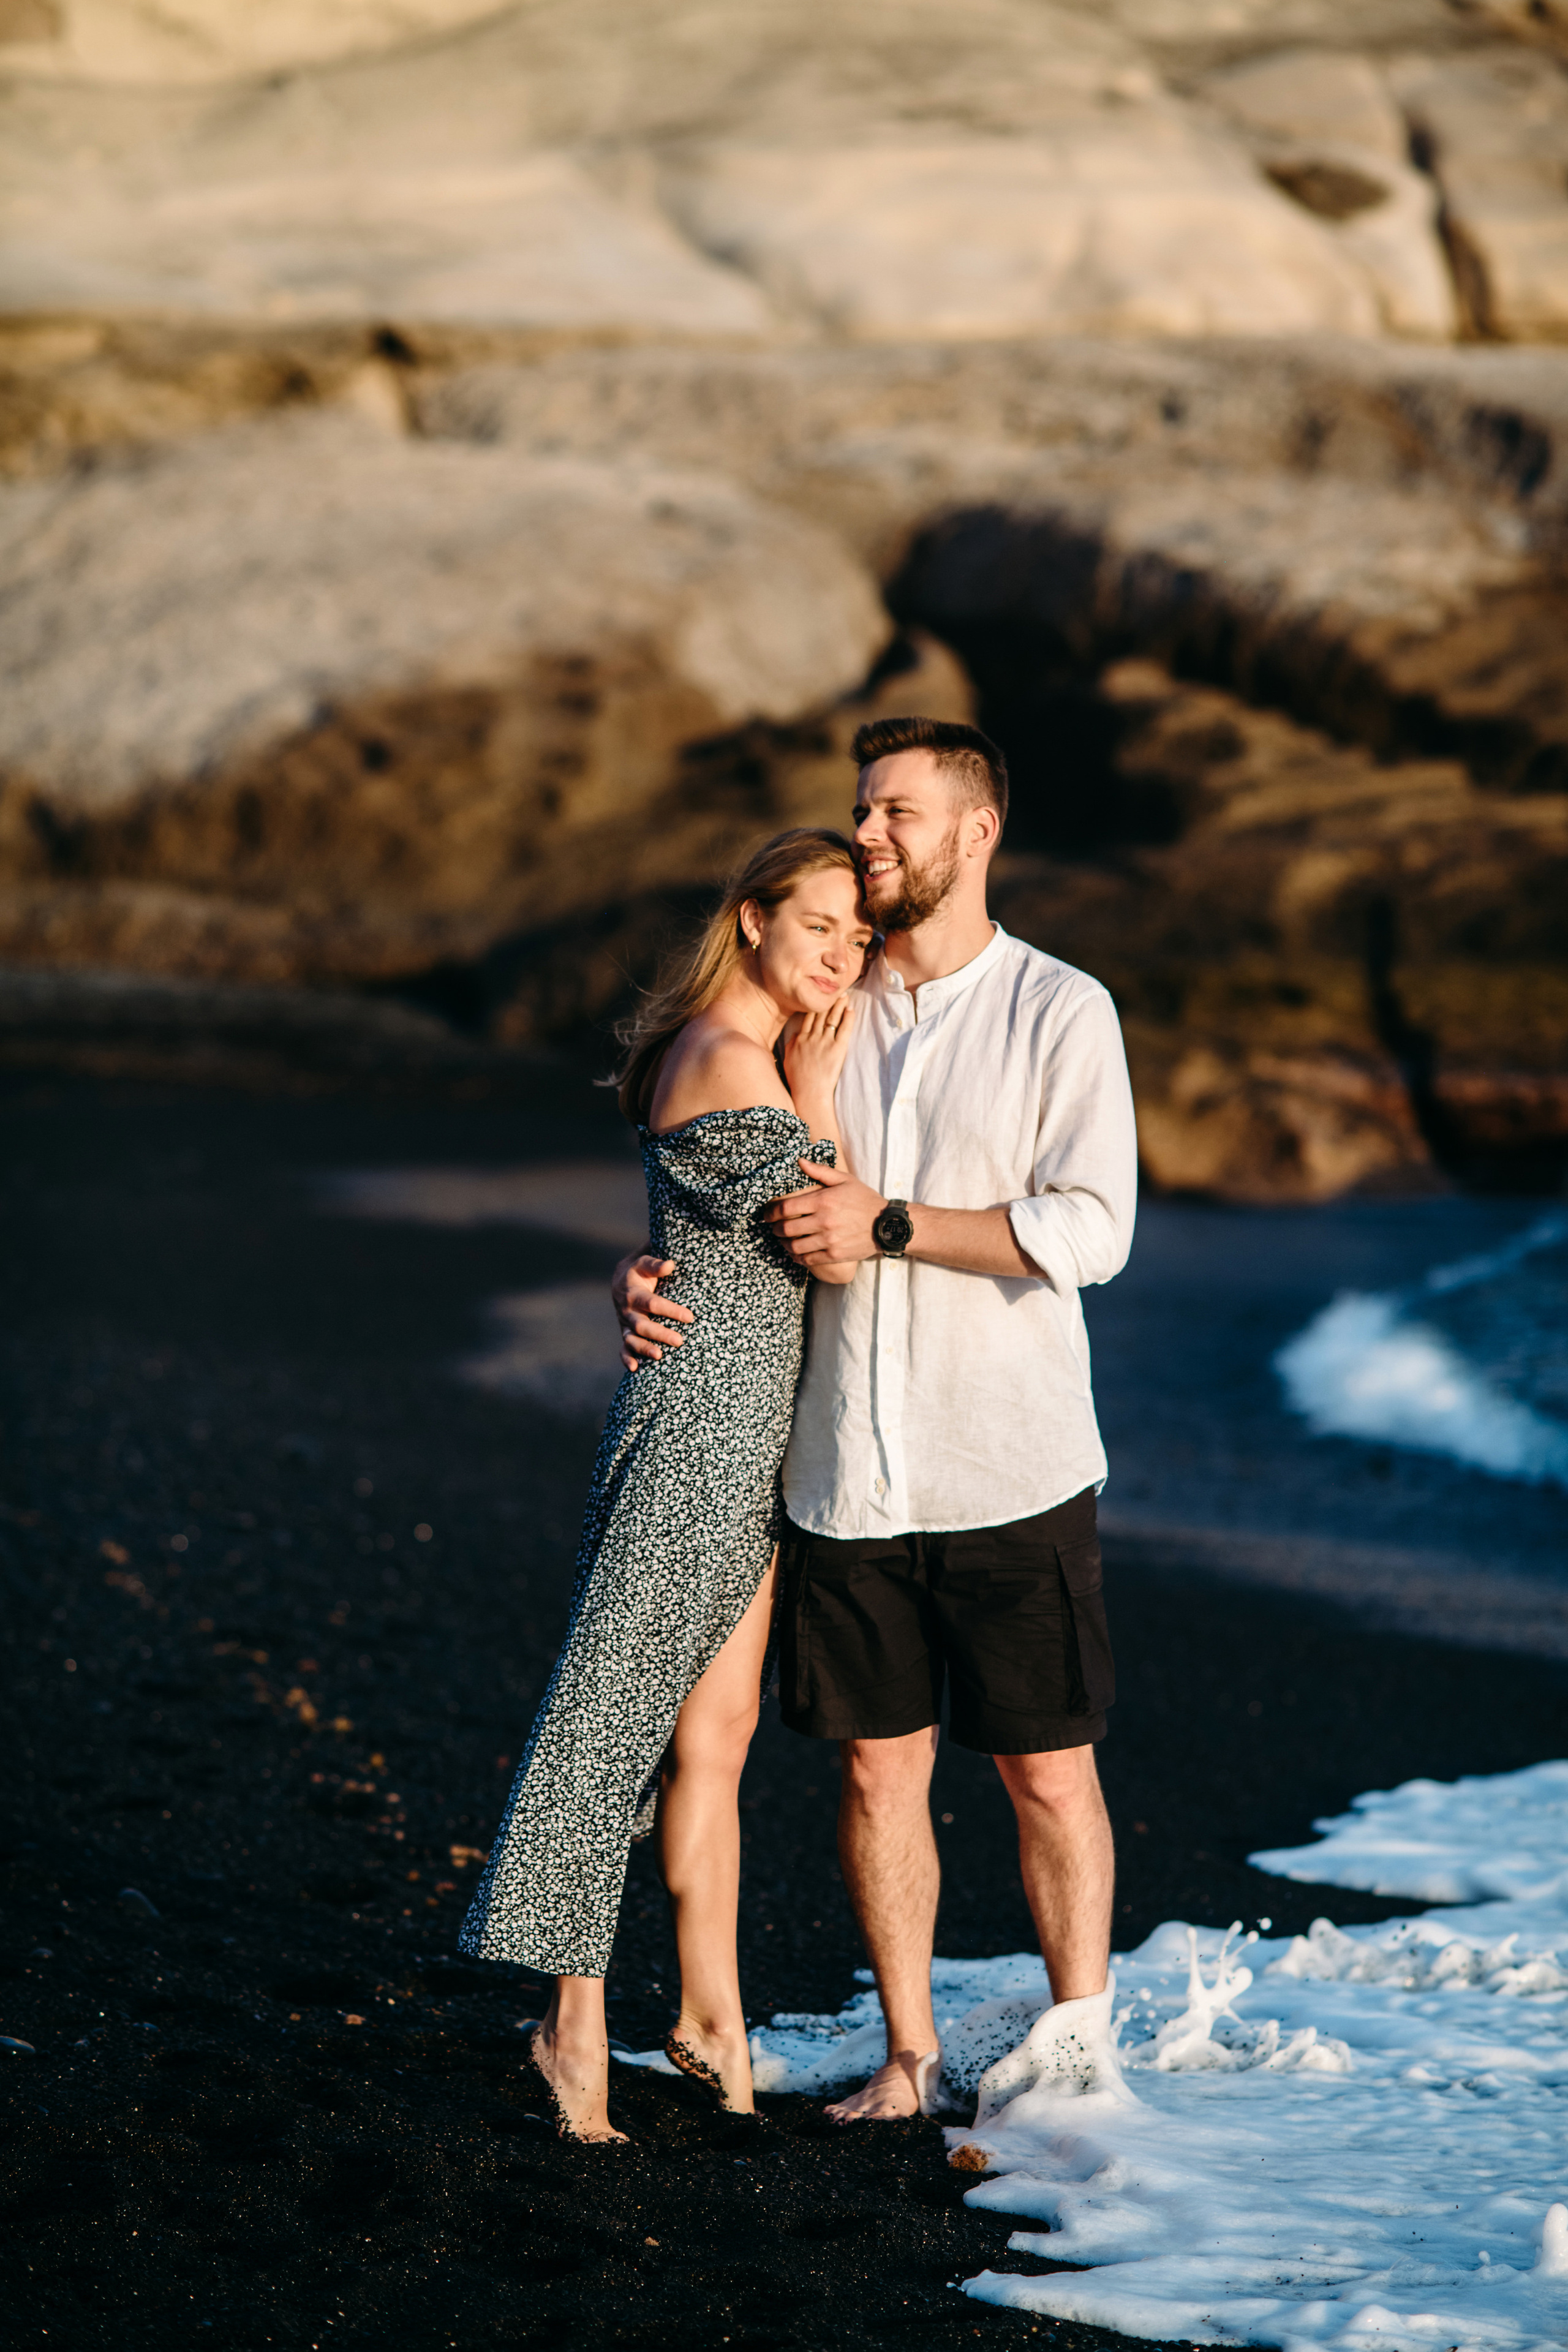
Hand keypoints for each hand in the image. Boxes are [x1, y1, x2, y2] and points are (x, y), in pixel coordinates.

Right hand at [610, 1250, 694, 1368]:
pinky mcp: (625, 1332)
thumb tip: (670, 1265)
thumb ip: (655, 1264)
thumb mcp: (644, 1262)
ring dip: (644, 1348)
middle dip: (660, 1334)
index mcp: (633, 1293)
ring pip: (632, 1339)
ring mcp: (625, 1324)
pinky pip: (623, 1348)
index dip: (670, 1310)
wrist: (620, 1281)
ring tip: (660, 1355)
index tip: (689, 1317)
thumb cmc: (639, 1271)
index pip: (652, 1303)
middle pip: (642, 1325)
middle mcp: (627, 1310)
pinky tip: (634, 1369)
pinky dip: (626, 1358)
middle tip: (679, 1341)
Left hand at [764, 1159, 886, 1267]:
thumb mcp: (845, 1180)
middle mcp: (824, 1221)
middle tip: (774, 1228)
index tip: (766, 1215)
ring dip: (784, 1244)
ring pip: (795, 1246)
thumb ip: (820, 1171)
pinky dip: (797, 1257)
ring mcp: (829, 1240)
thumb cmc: (865, 1200)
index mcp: (824, 1200)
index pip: (787, 1208)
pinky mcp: (835, 1255)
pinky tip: (796, 1253)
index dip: (771, 1212)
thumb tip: (799, 1161)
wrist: (886, 1225)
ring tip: (784, 1241)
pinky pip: (808, 1260)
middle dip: (775, 1229)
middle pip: (787, 1229)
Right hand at [782, 995, 855, 1113]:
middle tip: (836, 991)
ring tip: (845, 996)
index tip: (820, 998)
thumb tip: (795, 1035)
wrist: (809, 1093)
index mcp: (799, 1039)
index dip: (815, 1006)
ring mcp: (825, 1042)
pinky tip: (851, 1010)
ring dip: (839, 1005)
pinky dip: (848, 1018)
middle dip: (829, 1001)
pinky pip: (844, 1029)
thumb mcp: (788, 1059)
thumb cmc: (797, 1080)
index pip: (808, 1017)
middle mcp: (812, 1037)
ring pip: (832, 1018)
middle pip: (821, 1014)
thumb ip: (791, 1044)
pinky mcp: (837, 1048)